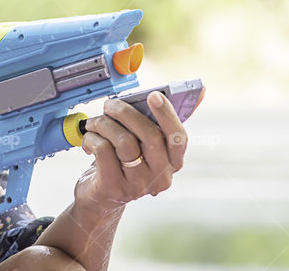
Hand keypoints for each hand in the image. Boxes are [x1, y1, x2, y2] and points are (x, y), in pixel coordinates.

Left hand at [74, 92, 190, 214]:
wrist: (100, 197)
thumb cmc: (124, 162)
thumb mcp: (146, 144)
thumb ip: (165, 120)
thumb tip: (200, 91)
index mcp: (173, 162)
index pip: (179, 137)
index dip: (167, 114)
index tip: (154, 95)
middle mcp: (160, 176)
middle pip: (150, 135)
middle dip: (126, 112)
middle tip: (110, 104)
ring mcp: (138, 184)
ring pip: (124, 141)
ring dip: (104, 124)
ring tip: (94, 122)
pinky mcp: (114, 187)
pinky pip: (104, 151)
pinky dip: (92, 138)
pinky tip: (89, 139)